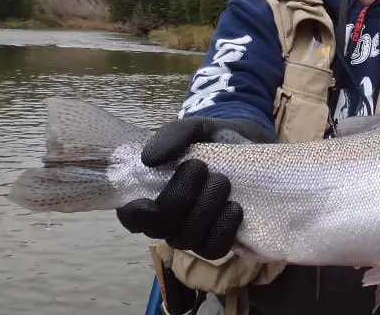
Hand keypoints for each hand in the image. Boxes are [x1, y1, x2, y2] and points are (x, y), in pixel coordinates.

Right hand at [115, 116, 274, 259]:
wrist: (248, 147)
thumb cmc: (210, 140)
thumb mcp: (193, 129)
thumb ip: (171, 136)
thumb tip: (149, 159)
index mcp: (148, 195)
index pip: (131, 217)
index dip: (135, 215)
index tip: (150, 203)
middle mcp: (166, 220)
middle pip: (162, 227)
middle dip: (180, 197)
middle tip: (199, 167)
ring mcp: (191, 234)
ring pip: (188, 239)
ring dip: (205, 209)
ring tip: (222, 181)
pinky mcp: (217, 240)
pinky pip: (214, 249)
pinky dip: (224, 229)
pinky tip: (234, 207)